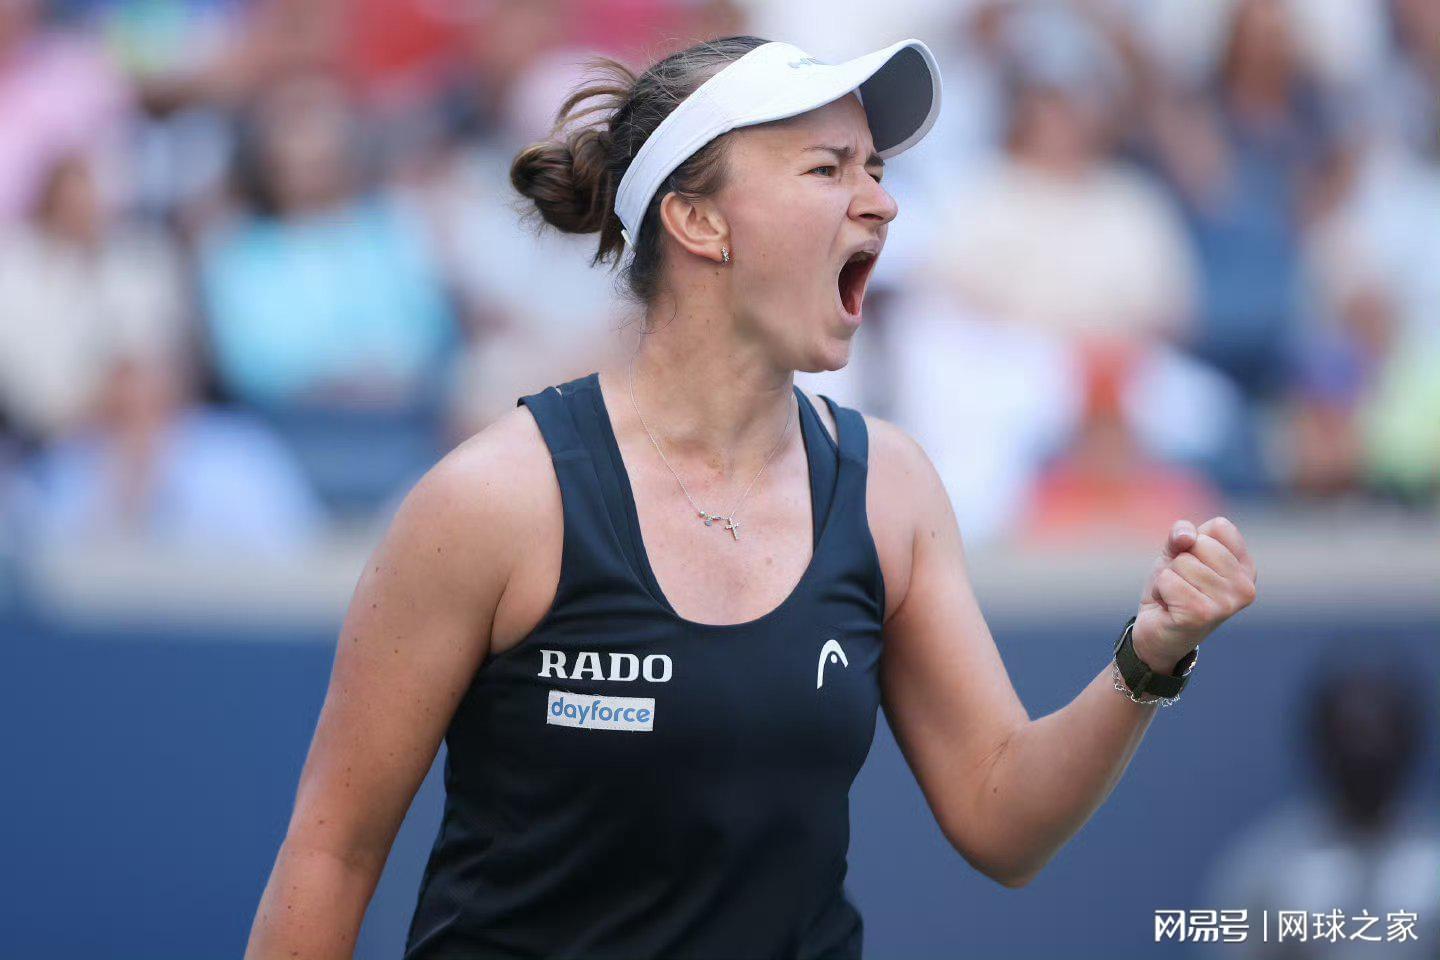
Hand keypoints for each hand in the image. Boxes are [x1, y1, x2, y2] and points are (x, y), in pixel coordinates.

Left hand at [1133, 517, 1257, 672]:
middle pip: (1200, 543)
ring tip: (1175, 597)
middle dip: (1179, 561)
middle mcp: (1245, 587)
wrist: (1155, 634)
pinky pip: (1168, 580)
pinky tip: (1168, 607)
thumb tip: (1187, 536)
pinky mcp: (1202, 615)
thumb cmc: (1172, 589)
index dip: (1195, 540)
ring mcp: (1227, 604)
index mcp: (1246, 568)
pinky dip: (1159, 590)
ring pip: (1182, 562)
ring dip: (1168, 578)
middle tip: (1181, 585)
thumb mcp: (1176, 553)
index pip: (1221, 527)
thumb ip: (1182, 534)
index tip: (1194, 564)